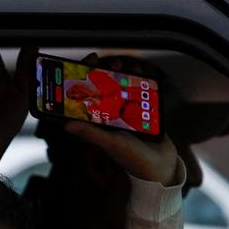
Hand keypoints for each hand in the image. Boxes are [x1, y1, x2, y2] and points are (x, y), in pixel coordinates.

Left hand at [63, 52, 180, 184]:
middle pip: (102, 88)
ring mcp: (126, 113)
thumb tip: (67, 125)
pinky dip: (139, 80)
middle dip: (104, 72)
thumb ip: (91, 133)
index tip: (87, 64)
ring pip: (119, 87)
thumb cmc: (133, 159)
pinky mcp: (142, 111)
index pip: (85, 97)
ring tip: (125, 64)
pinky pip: (138, 92)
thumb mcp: (111, 143)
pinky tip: (140, 71)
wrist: (161, 166)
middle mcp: (110, 116)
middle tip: (109, 62)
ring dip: (121, 74)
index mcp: (98, 123)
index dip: (83, 80)